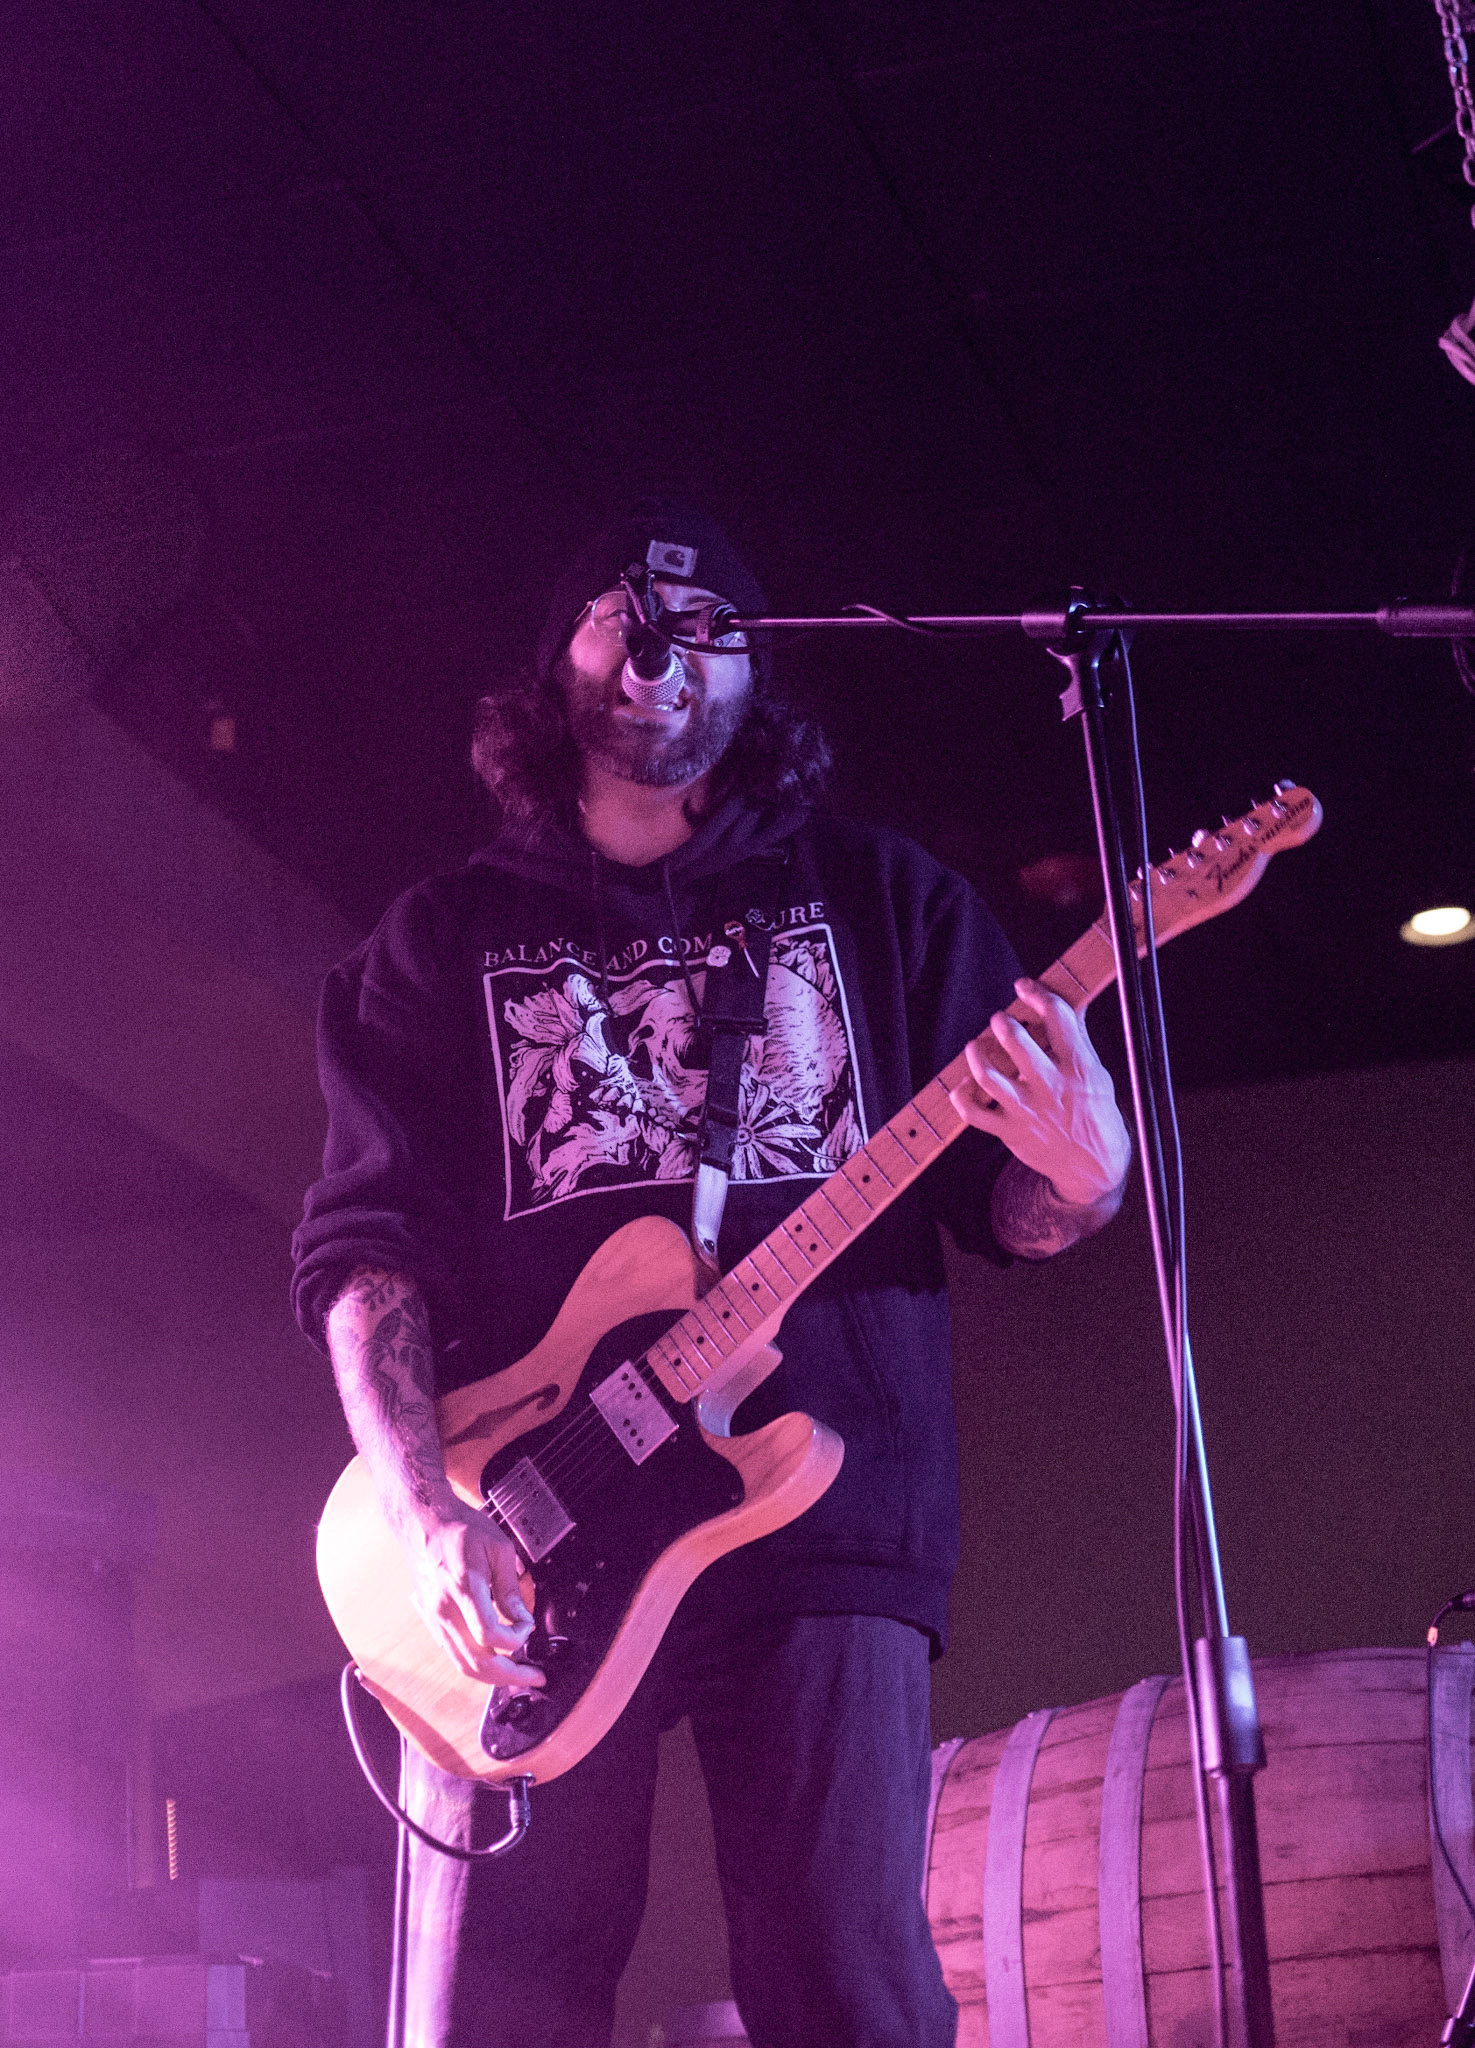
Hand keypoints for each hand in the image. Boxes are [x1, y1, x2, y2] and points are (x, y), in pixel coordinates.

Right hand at [398, 1493, 543, 1690]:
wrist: (422, 1521)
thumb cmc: (460, 1528)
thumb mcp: (497, 1548)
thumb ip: (510, 1588)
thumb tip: (522, 1619)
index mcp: (462, 1587)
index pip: (490, 1635)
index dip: (516, 1638)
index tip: (529, 1625)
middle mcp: (444, 1609)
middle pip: (476, 1662)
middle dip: (510, 1676)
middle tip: (535, 1678)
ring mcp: (433, 1618)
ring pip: (462, 1664)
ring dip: (493, 1677)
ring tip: (518, 1676)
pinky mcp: (431, 1620)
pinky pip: (453, 1653)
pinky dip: (476, 1664)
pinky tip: (495, 1662)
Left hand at [949, 978, 1130, 1206]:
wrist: (1093, 1167)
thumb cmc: (1095, 1113)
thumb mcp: (1097, 1073)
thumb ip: (1076, 1039)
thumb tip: (1064, 1002)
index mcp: (1079, 1067)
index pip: (1057, 1017)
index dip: (1037, 994)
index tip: (1024, 987)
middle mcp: (1051, 1087)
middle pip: (1017, 1043)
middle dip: (1003, 1022)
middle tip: (1000, 1019)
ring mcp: (1027, 1110)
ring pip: (988, 1076)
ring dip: (976, 1053)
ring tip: (977, 1045)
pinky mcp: (1009, 1131)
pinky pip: (972, 1112)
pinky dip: (961, 1094)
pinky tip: (967, 1082)